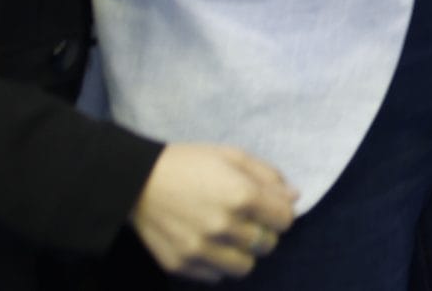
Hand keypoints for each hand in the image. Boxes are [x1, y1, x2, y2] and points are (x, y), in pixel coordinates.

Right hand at [130, 142, 296, 281]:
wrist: (137, 181)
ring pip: (244, 266)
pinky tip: (209, 244)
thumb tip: (294, 197)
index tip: (270, 209)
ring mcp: (200, 249)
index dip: (281, 213)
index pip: (285, 220)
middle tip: (248, 221)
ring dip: (243, 252)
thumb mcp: (233, 156)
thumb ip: (268, 177)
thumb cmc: (190, 163)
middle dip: (264, 232)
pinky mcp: (181, 264)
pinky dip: (217, 263)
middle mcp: (223, 226)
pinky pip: (215, 276)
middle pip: (267, 244)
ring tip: (230, 237)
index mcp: (241, 196)